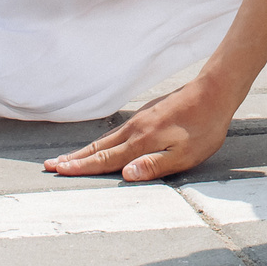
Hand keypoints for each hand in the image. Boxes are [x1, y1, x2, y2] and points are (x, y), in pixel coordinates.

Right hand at [45, 77, 235, 180]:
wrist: (215, 90)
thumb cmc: (204, 127)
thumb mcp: (185, 154)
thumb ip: (155, 166)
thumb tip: (125, 175)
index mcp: (142, 142)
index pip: (106, 160)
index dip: (81, 168)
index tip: (59, 171)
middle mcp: (136, 129)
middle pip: (99, 148)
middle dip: (74, 159)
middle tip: (51, 165)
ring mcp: (141, 119)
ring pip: (107, 138)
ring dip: (86, 149)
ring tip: (70, 157)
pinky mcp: (148, 113)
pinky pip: (118, 131)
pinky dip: (103, 140)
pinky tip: (104, 143)